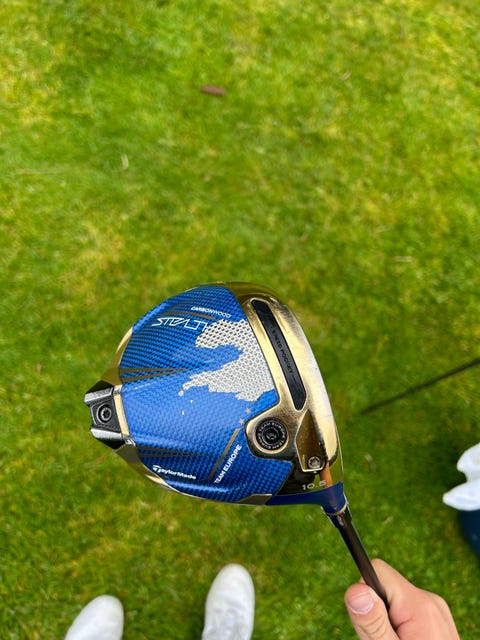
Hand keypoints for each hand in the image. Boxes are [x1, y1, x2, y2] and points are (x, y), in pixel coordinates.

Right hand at [344, 559, 459, 639]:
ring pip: (394, 601)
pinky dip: (399, 627)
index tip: (370, 623)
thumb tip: (355, 589)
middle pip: (385, 587)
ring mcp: (435, 610)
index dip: (365, 594)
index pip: (377, 571)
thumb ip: (372, 622)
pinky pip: (406, 611)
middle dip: (376, 613)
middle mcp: (430, 601)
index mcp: (419, 605)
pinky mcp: (435, 619)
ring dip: (387, 622)